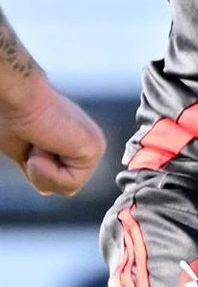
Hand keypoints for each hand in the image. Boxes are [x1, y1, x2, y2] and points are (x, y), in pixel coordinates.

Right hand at [0, 76, 105, 195]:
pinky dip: (48, 171)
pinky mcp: (94, 149)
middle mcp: (90, 144)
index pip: (60, 181)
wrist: (18, 97)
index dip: (37, 172)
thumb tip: (47, 189)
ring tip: (40, 143)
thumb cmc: (14, 116)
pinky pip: (70, 184)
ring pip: (69, 189)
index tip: (31, 144)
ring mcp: (94, 146)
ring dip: (43, 171)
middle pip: (66, 187)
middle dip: (41, 174)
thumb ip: (43, 169)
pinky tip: (45, 144)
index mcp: (75, 142)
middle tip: (34, 145)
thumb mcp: (26, 151)